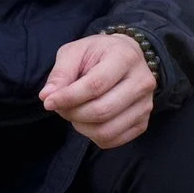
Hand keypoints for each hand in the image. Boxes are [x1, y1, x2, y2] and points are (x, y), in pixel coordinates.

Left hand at [41, 32, 156, 148]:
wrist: (126, 57)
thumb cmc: (98, 54)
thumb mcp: (75, 52)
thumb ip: (61, 73)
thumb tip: (47, 96)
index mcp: (125, 58)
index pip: (95, 85)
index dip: (68, 97)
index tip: (49, 102)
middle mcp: (142, 82)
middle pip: (102, 111)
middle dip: (72, 113)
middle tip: (60, 107)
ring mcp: (146, 105)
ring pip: (106, 130)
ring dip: (81, 126)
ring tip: (74, 112)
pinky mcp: (143, 122)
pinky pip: (112, 140)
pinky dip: (92, 135)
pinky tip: (87, 121)